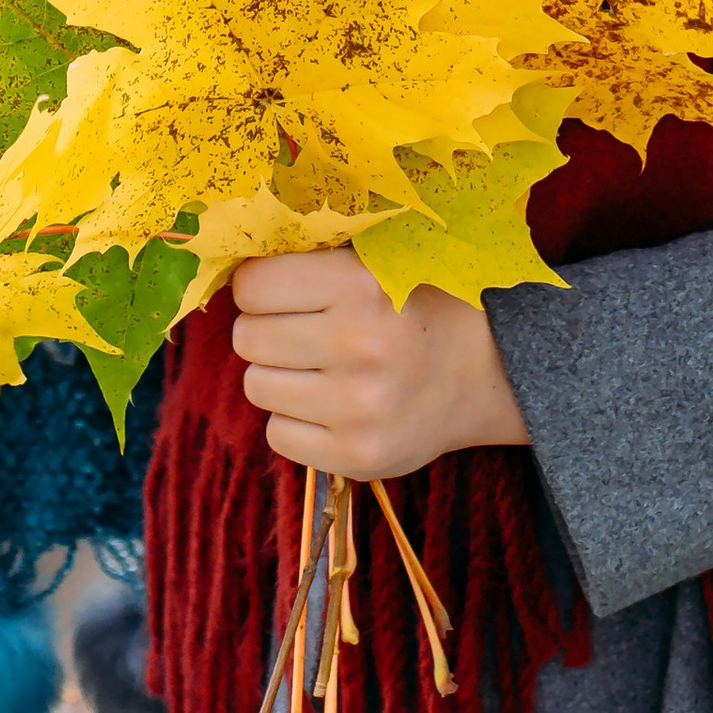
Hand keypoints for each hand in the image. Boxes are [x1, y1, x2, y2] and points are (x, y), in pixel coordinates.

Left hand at [230, 248, 529, 478]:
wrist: (483, 371)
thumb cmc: (413, 305)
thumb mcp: (373, 262)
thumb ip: (312, 256)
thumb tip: (229, 258)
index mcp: (359, 283)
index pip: (252, 285)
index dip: (259, 288)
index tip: (280, 292)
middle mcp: (358, 344)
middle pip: (247, 337)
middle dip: (266, 330)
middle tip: (301, 330)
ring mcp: (358, 407)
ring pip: (256, 386)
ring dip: (277, 376)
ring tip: (318, 367)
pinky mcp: (358, 455)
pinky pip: (277, 435)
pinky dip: (294, 420)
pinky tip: (329, 405)